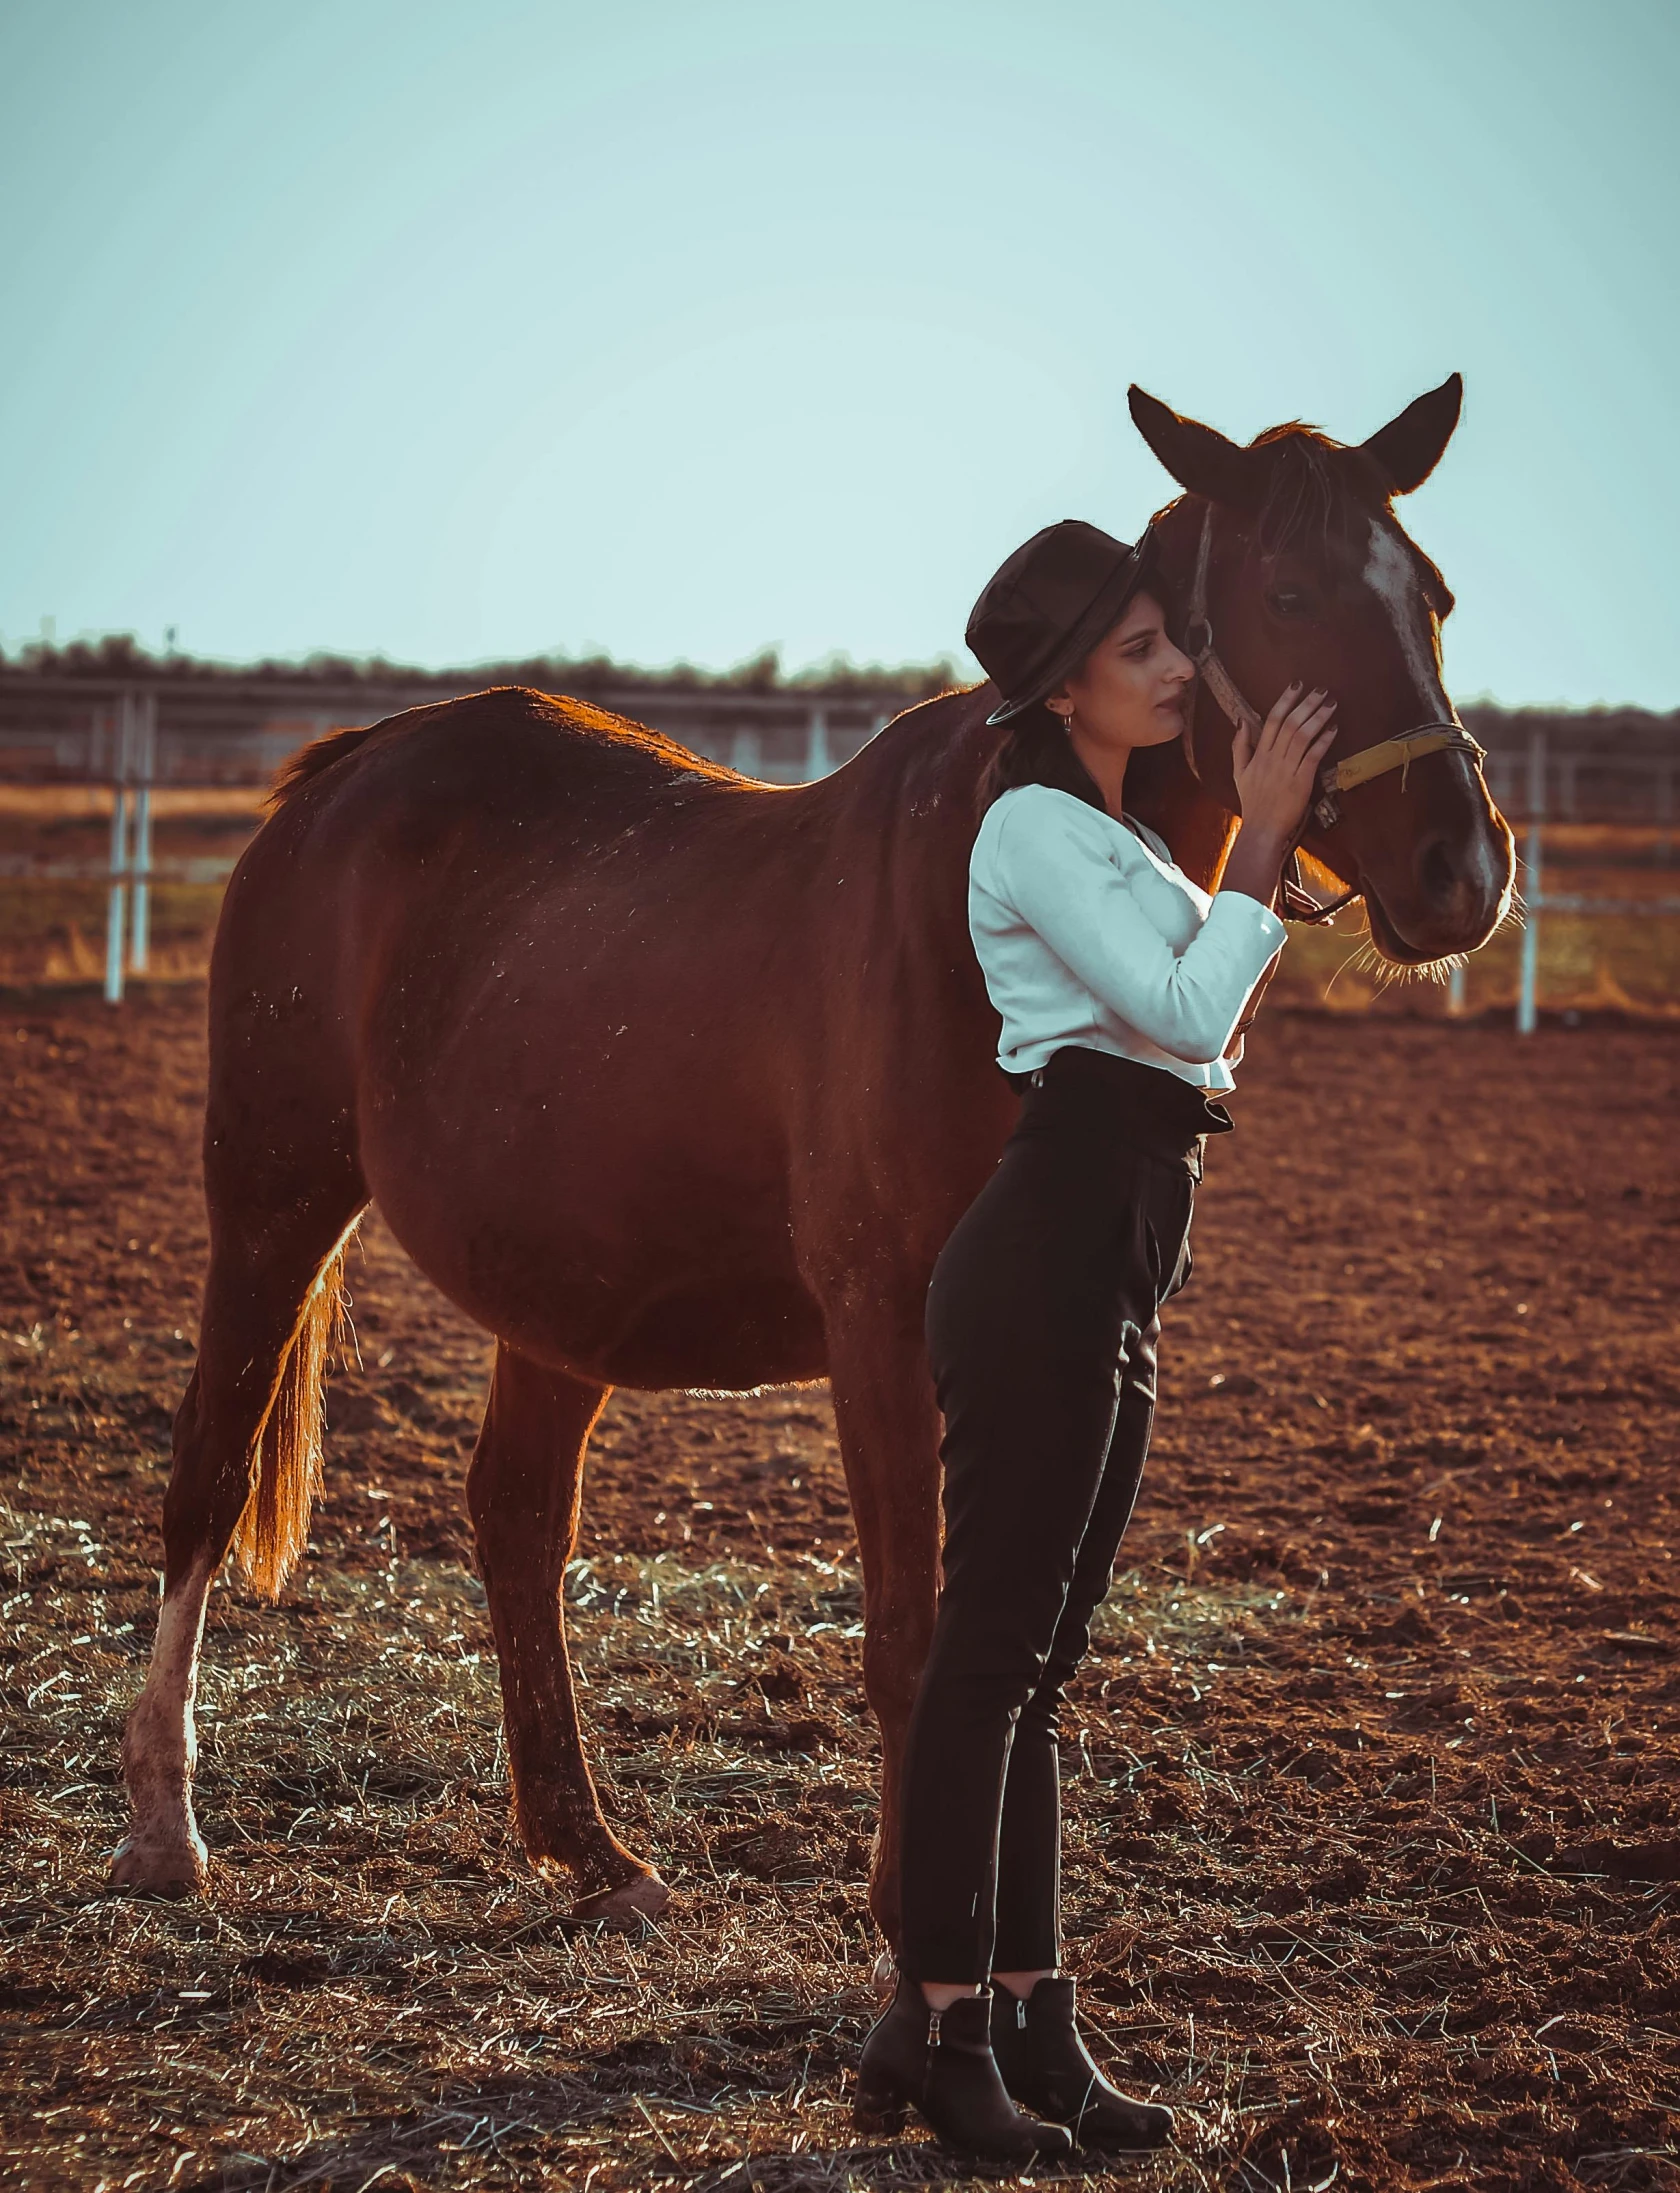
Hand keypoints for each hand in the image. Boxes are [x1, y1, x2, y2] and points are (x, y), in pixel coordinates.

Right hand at [1230, 682, 1338, 844]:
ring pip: (1302, 736)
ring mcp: (1287, 770)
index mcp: (1259, 755)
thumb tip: (1241, 720)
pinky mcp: (1301, 782)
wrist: (1261, 829)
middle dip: (1307, 704)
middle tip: (1321, 689)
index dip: (1285, 701)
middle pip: (1290, 724)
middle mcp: (1272, 759)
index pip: (1272, 721)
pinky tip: (1334, 729)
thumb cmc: (1253, 803)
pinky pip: (1313, 756)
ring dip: (1318, 717)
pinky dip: (1324, 741)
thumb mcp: (1239, 773)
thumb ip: (1240, 746)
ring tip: (1331, 703)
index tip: (1297, 685)